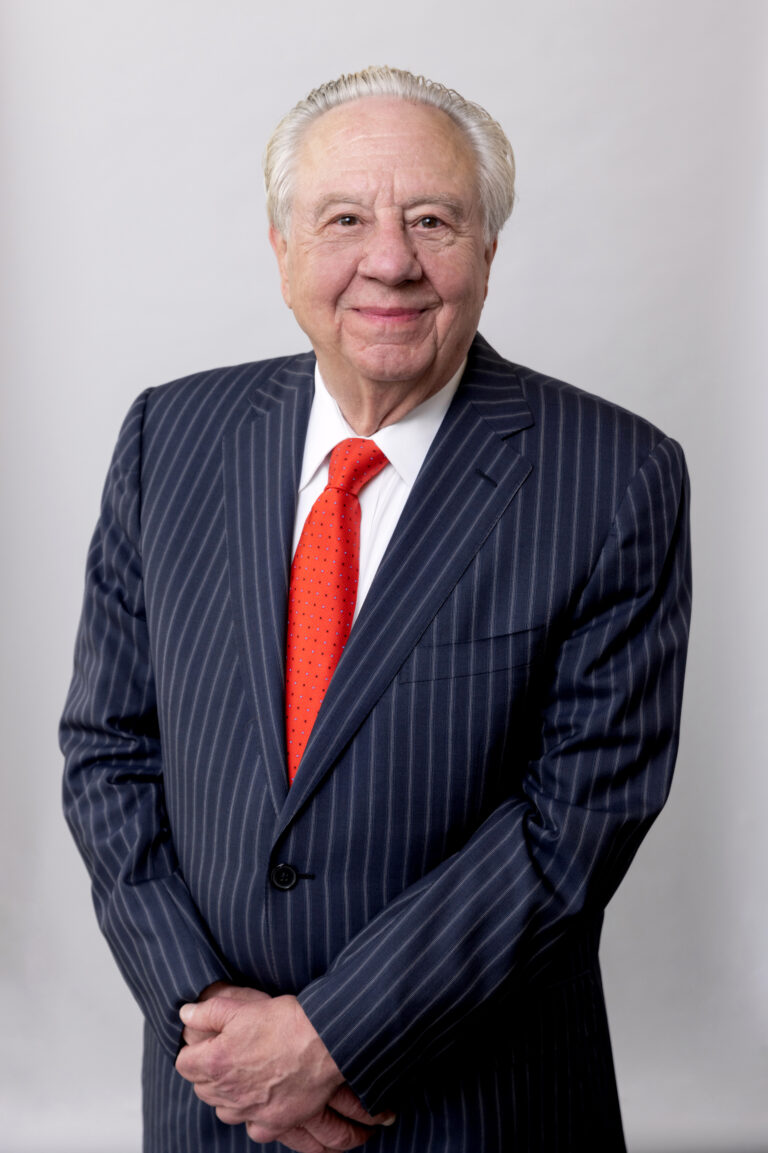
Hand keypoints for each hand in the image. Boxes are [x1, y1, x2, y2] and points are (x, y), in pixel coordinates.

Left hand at [175, 987, 394, 1149]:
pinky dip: (254, 1116)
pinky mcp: (273, 1123)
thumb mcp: (242, 1007)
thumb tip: (185, 1014)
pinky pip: (252, 1128)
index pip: (183, 1064)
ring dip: (228, 1096)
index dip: (194, 1051)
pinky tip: (265, 1098)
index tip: (209, 1043)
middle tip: (230, 1055)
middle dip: (209, 1073)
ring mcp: (250, 1111)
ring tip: (246, 1076)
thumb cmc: (285, 1021)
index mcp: (215, 1062)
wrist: (325, 1042)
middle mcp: (228, 1092)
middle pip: (201, 1088)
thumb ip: (208, 1012)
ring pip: (223, 1110)